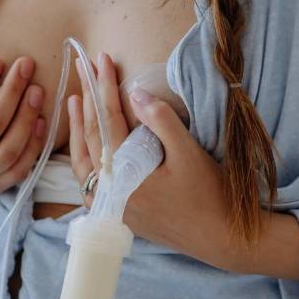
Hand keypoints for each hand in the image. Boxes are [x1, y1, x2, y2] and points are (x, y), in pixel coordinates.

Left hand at [67, 51, 235, 263]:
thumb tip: (135, 92)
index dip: (104, 87)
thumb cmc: (210, 195)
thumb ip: (161, 121)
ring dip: (78, 129)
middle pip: (90, 138)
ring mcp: (111, 207)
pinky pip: (90, 180)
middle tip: (83, 68)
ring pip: (82, 162)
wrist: (222, 239)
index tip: (103, 59)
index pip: (108, 121)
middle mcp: (110, 193)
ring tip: (76, 100)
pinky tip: (86, 143)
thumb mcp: (189, 153)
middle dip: (87, 100)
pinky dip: (84, 155)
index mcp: (125, 176)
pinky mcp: (118, 214)